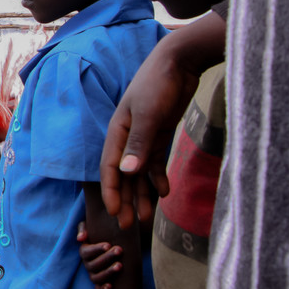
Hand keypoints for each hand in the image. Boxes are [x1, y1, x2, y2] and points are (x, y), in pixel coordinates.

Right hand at [77, 221, 121, 288]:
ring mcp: (93, 275)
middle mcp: (88, 265)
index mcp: (84, 252)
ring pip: (96, 277)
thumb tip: (80, 238)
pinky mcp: (100, 285)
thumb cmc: (101, 234)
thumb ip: (83, 228)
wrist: (114, 245)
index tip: (108, 244)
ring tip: (120, 265)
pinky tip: (111, 286)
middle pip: (93, 264)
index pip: (86, 252)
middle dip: (107, 257)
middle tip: (119, 250)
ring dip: (108, 272)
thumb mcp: (91, 227)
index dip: (96, 249)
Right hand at [101, 13, 224, 228]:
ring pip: (140, 171)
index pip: (110, 167)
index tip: (115, 213)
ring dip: (142, 193)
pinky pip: (155, 161)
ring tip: (147, 217)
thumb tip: (127, 171)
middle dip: (126, 200)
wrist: (179, 62)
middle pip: (124, 174)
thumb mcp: (149, 114)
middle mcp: (128, 136)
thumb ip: (139, 143)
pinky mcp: (160, 133)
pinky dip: (158, 177)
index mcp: (118, 131)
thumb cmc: (158, 84)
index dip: (112, 191)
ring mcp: (144, 136)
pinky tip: (165, 191)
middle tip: (130, 226)